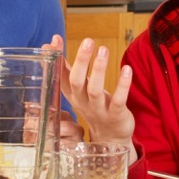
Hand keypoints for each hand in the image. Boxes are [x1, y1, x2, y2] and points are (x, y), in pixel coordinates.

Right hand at [47, 35, 136, 158]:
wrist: (111, 138)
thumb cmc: (93, 107)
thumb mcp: (78, 89)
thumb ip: (67, 68)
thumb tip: (51, 43)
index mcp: (73, 95)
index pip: (61, 76)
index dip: (57, 59)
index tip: (54, 41)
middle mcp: (82, 103)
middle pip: (77, 82)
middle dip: (82, 61)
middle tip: (88, 41)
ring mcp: (99, 110)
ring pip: (95, 90)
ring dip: (99, 69)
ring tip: (103, 49)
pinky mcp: (115, 115)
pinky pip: (118, 100)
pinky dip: (122, 85)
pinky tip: (127, 69)